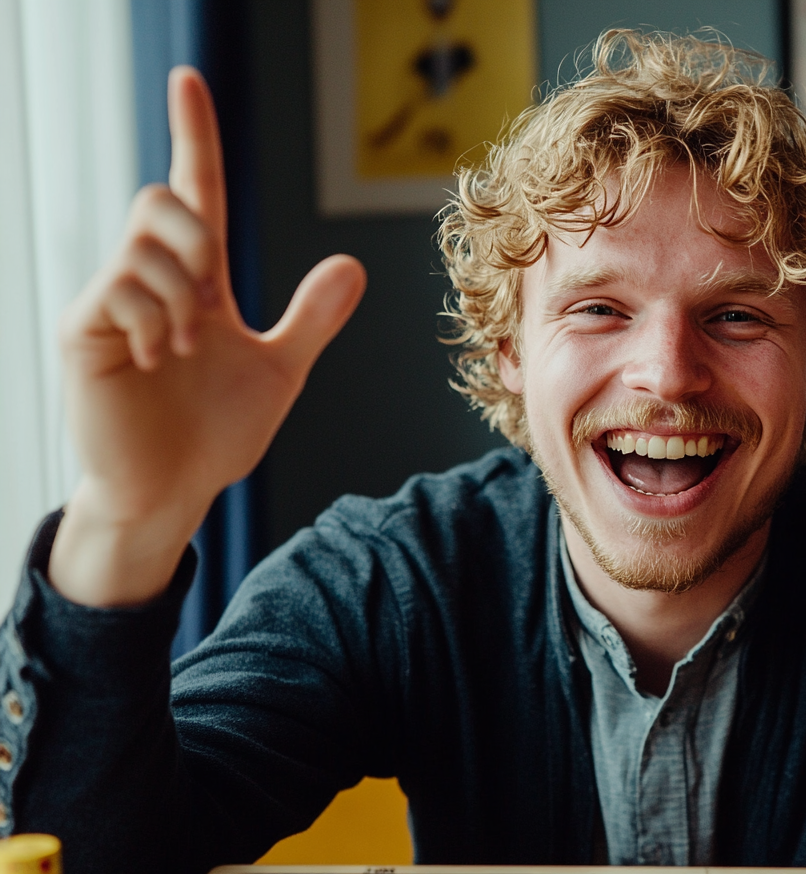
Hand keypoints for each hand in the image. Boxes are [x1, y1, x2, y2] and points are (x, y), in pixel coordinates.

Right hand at [49, 67, 365, 606]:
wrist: (175, 491)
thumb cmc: (215, 433)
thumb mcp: (280, 371)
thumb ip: (312, 320)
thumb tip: (353, 265)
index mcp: (197, 280)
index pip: (197, 190)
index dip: (194, 135)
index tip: (190, 80)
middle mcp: (151, 278)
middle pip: (163, 197)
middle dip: (199, 239)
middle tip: (211, 308)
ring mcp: (112, 301)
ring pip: (146, 242)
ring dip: (183, 297)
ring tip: (186, 350)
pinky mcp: (84, 330)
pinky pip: (118, 287)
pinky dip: (155, 321)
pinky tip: (160, 360)